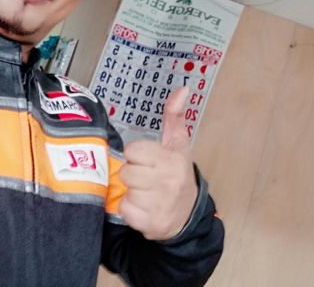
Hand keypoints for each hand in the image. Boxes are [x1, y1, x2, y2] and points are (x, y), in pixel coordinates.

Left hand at [118, 86, 197, 239]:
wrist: (188, 215)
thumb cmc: (177, 174)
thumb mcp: (178, 145)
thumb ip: (174, 116)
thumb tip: (182, 89)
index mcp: (171, 160)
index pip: (132, 151)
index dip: (136, 155)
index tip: (146, 160)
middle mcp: (167, 182)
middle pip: (126, 171)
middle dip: (132, 174)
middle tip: (145, 177)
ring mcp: (159, 204)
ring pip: (125, 190)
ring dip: (130, 192)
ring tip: (145, 192)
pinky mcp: (151, 223)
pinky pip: (125, 210)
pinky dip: (129, 210)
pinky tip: (143, 208)